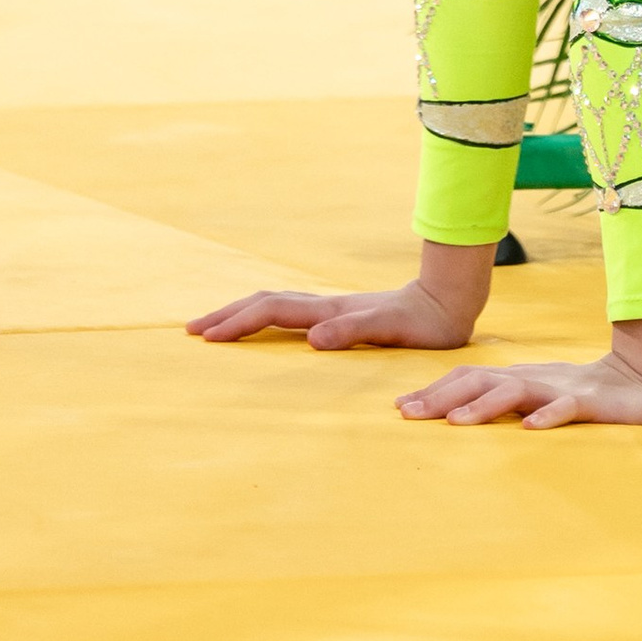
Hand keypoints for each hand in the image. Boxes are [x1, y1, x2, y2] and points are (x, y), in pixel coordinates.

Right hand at [189, 265, 483, 356]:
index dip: (240, 322)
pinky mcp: (340, 316)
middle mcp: (326, 305)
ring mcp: (332, 308)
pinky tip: (263, 327)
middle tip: (193, 329)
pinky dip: (266, 318)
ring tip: (215, 326)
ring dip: (243, 313)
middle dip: (229, 314)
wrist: (448, 302)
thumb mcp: (392, 330)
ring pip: (277, 305)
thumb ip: (353, 329)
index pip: (274, 311)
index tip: (207, 336)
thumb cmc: (424, 324)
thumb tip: (312, 338)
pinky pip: (292, 314)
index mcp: (331, 310)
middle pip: (266, 302)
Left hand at [398, 341, 641, 431]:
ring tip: (455, 424)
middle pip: (481, 380)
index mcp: (518, 378)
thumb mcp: (535, 397)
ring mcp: (559, 389)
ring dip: (483, 406)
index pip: (469, 377)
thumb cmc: (580, 393)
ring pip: (516, 391)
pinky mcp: (589, 403)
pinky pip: (567, 408)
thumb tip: (453, 417)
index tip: (400, 406)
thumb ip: (502, 401)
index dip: (434, 390)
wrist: (641, 380)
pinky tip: (530, 429)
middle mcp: (532, 379)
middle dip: (442, 397)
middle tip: (407, 414)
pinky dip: (548, 417)